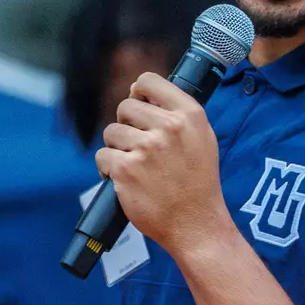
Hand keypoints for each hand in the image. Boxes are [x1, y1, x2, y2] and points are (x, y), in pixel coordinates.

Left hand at [96, 73, 226, 255]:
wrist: (196, 224)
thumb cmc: (198, 183)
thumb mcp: (202, 139)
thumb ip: (177, 113)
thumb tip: (142, 92)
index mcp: (189, 115)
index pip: (149, 81)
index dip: (139, 93)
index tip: (140, 106)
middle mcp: (169, 128)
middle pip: (125, 107)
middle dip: (127, 126)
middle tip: (140, 147)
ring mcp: (146, 149)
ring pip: (111, 132)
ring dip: (118, 149)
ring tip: (136, 167)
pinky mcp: (125, 170)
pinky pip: (102, 156)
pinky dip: (109, 170)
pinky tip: (127, 181)